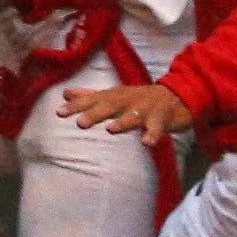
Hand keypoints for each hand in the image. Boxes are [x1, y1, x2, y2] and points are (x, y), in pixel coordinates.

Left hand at [58, 82, 192, 138]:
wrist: (177, 95)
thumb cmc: (139, 98)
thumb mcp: (114, 94)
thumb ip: (90, 95)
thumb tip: (65, 93)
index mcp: (115, 96)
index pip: (92, 99)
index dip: (76, 105)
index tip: (59, 112)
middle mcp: (128, 100)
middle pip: (110, 106)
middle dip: (95, 113)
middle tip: (80, 123)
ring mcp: (145, 109)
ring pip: (133, 115)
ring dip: (123, 122)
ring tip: (111, 129)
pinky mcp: (162, 119)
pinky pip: (157, 128)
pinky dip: (153, 134)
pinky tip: (147, 143)